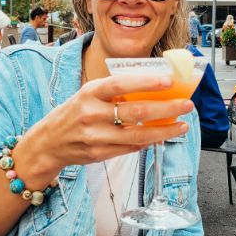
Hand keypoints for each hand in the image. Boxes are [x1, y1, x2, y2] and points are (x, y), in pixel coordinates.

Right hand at [19, 72, 192, 183]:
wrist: (48, 142)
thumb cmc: (74, 113)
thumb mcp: (88, 95)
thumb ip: (114, 92)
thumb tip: (153, 88)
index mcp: (89, 93)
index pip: (120, 84)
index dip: (145, 82)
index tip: (169, 81)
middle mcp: (91, 114)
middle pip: (135, 112)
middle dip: (166, 109)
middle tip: (187, 105)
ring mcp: (95, 137)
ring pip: (137, 135)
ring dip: (164, 131)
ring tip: (182, 126)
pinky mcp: (99, 154)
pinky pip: (130, 148)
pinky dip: (148, 142)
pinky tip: (161, 136)